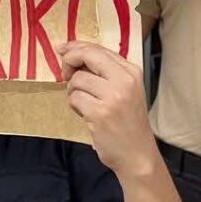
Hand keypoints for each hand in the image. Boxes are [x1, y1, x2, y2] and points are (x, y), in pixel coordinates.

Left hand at [58, 41, 158, 178]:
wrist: (138, 154)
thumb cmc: (129, 123)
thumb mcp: (126, 91)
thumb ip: (106, 73)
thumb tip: (75, 55)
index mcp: (132, 72)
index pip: (98, 49)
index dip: (76, 47)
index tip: (63, 49)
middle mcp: (124, 81)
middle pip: (87, 56)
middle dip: (69, 61)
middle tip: (64, 73)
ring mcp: (113, 97)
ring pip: (77, 80)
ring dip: (73, 92)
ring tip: (85, 104)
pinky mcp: (100, 114)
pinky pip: (74, 99)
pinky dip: (75, 106)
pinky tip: (85, 114)